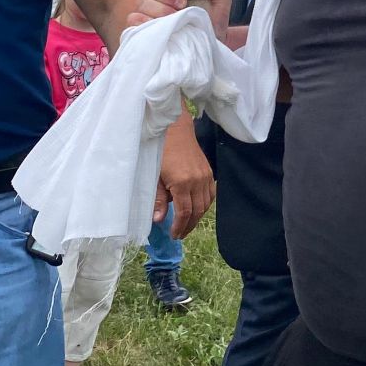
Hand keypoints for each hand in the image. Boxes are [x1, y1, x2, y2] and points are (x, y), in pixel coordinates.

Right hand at [131, 0, 232, 44]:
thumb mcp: (221, 1)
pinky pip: (134, 20)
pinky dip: (146, 21)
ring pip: (141, 3)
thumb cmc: (212, 22)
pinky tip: (160, 26)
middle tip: (182, 3)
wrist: (209, 48)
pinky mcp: (142, 30)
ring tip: (175, 18)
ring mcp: (147, 14)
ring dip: (159, 9)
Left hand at [151, 114, 214, 237]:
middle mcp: (198, 181)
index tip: (174, 235)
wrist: (175, 131)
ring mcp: (206, 176)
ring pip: (206, 204)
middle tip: (180, 234)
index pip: (184, 212)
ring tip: (186, 224)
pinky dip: (205, 204)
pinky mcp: (209, 172)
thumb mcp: (154, 177)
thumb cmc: (161, 152)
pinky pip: (211, 194)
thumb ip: (157, 199)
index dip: (180, 226)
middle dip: (189, 225)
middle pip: (197, 211)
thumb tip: (158, 220)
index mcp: (182, 183)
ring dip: (197, 217)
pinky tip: (197, 209)